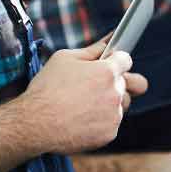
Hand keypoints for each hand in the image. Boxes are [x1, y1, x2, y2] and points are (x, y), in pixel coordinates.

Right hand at [20, 37, 144, 154]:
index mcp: (107, 71)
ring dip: (110, 103)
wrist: (34, 123)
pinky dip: (100, 122)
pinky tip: (80, 119)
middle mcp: (115, 93)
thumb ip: (93, 49)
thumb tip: (111, 37)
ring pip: (122, 105)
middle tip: (104, 85)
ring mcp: (114, 115)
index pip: (127, 59)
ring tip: (84, 104)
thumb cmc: (47, 88)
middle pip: (136, 83)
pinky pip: (112, 124)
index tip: (108, 65)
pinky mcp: (109, 134)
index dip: (116, 61)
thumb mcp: (65, 59)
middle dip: (124, 81)